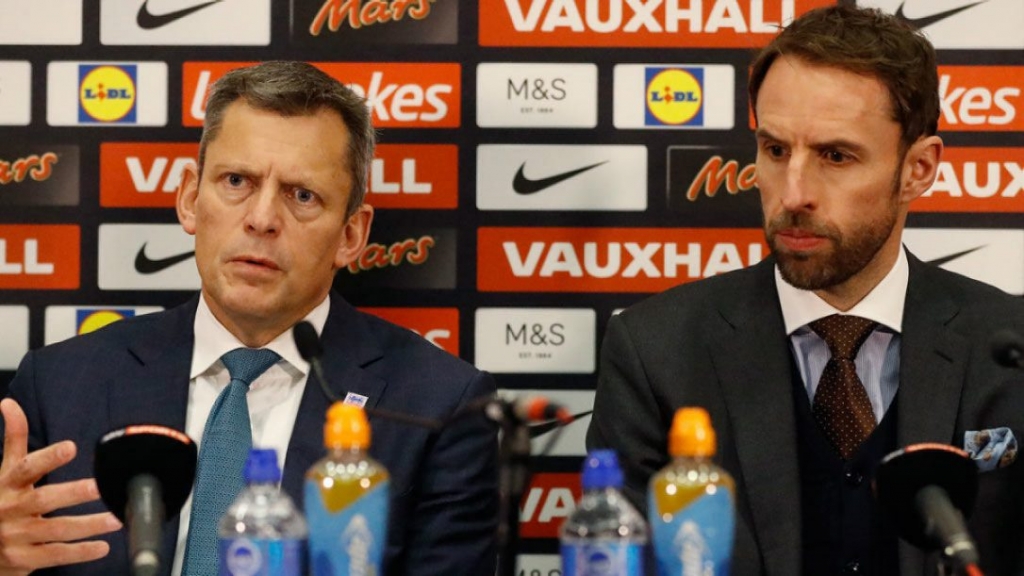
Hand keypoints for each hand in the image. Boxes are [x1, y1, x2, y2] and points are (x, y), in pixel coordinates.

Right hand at [0, 399, 121, 574]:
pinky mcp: (24, 560)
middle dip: (74, 493)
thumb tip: (9, 403)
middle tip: (100, 486)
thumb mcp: (3, 472)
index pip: (26, 468)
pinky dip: (80, 552)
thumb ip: (13, 438)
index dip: (47, 458)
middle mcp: (11, 510)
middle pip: (44, 499)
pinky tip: (103, 547)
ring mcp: (16, 537)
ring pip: (56, 529)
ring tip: (116, 518)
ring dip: (88, 525)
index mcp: (7, 485)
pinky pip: (55, 555)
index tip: (71, 447)